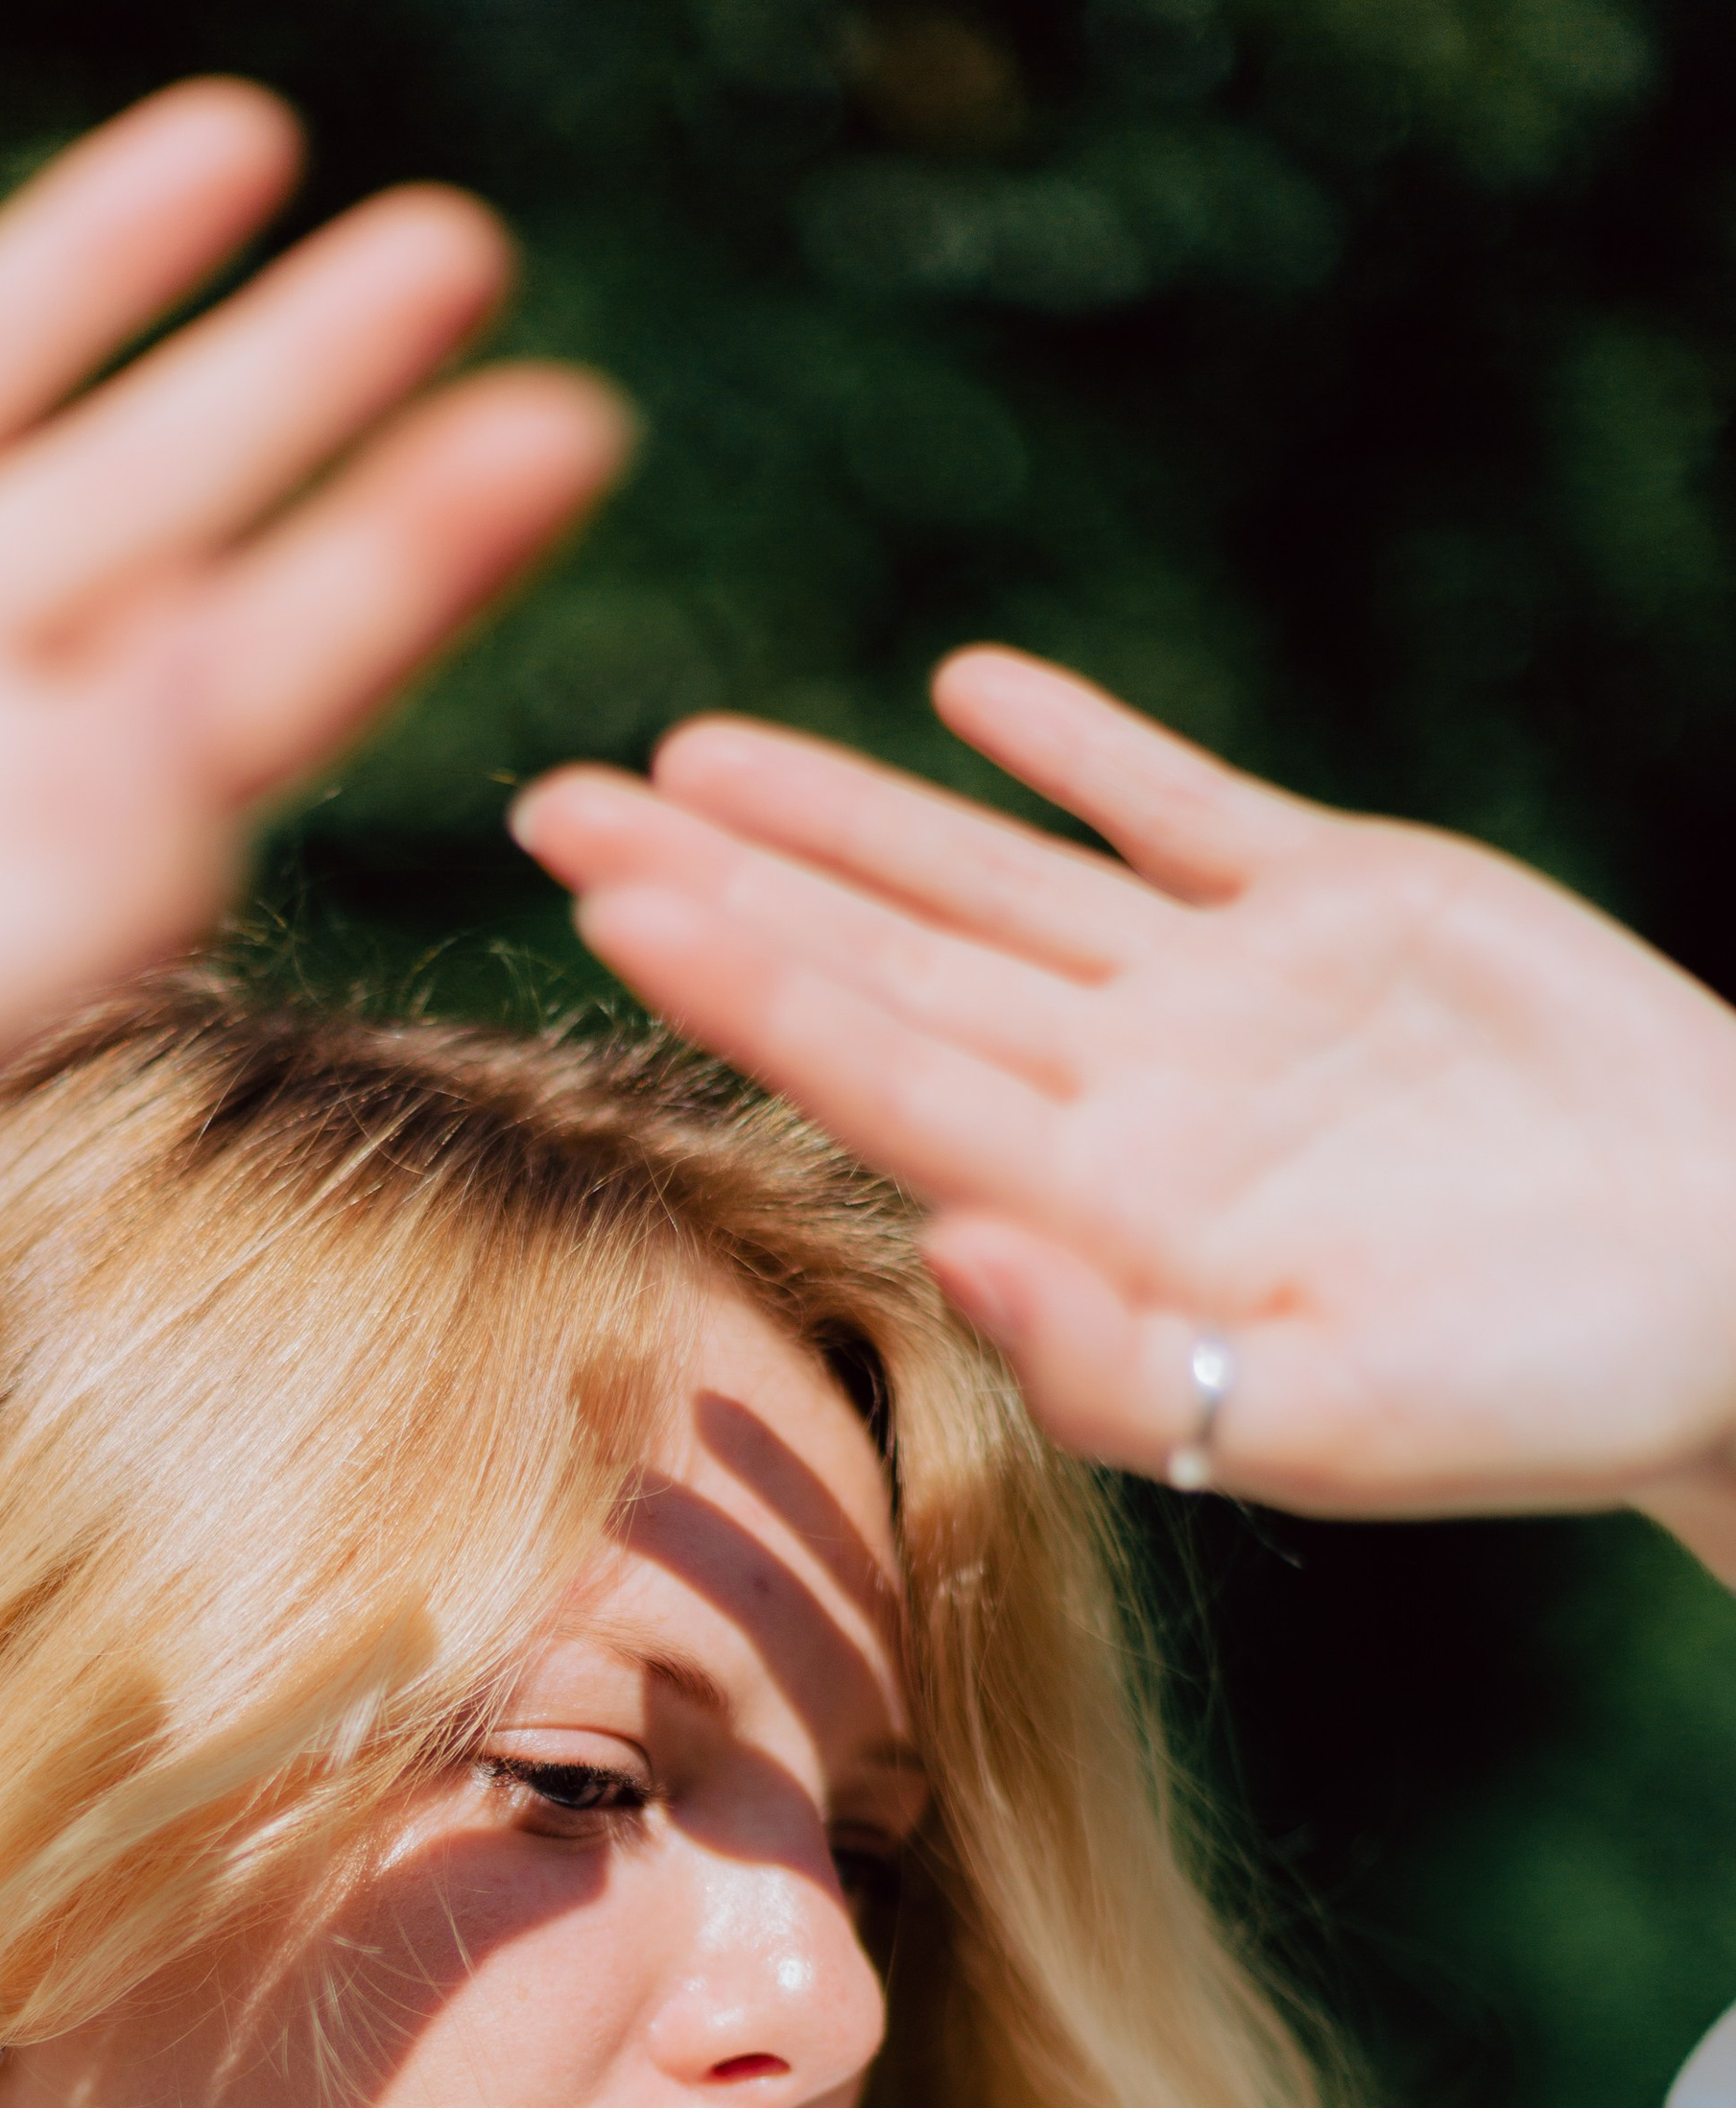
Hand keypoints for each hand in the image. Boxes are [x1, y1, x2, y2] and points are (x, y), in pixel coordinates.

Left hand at [513, 658, 1735, 1527]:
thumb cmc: (1554, 1389)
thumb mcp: (1336, 1417)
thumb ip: (1120, 1358)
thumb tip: (938, 1252)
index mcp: (1108, 1212)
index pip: (880, 1078)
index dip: (739, 984)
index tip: (600, 897)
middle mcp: (1135, 1098)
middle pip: (884, 967)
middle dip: (720, 887)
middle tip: (552, 803)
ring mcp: (1231, 999)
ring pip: (991, 881)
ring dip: (843, 815)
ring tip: (688, 752)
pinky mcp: (1347, 908)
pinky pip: (1178, 810)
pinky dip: (1077, 748)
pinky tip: (968, 690)